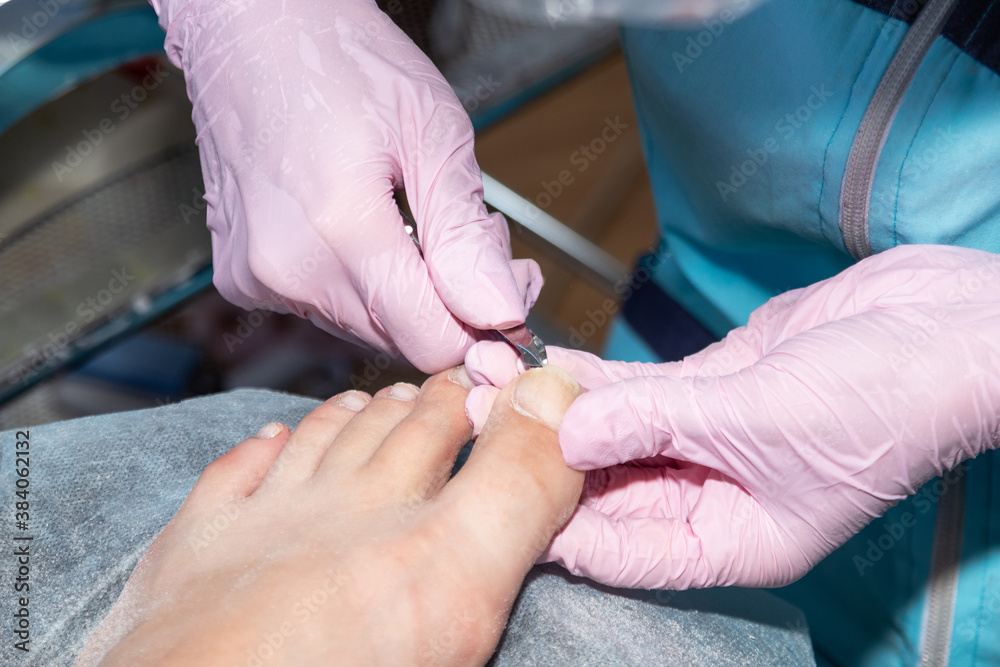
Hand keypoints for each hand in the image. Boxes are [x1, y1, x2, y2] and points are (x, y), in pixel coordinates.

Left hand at [77, 365, 583, 665]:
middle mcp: (349, 512)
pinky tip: (271, 443)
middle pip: (406, 433)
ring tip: (375, 403)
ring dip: (355, 416)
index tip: (537, 390)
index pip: (498, 458)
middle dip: (440, 402)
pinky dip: (261, 451)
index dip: (524, 413)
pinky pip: (235, 474)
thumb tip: (555, 411)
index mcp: (426, 546)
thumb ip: (516, 500)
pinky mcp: (197, 545)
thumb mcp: (460, 601)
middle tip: (459, 384)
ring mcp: (267, 522)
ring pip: (323, 441)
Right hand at [149, 0, 540, 371]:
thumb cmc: (341, 58)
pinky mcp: (244, 276)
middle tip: (474, 238)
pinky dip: (363, 285)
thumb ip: (466, 236)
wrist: (252, 27)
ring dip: (408, 294)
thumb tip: (501, 313)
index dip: (483, 329)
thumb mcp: (433, 132)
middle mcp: (288, 267)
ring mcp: (259, 276)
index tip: (509, 296)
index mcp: (339, 226)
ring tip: (418, 221)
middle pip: (401, 339)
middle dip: (451, 303)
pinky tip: (369, 229)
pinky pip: (326, 309)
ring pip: (367, 328)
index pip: (430, 340)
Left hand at [466, 245, 999, 588]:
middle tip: (479, 411)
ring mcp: (710, 440)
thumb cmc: (891, 403)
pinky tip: (549, 361)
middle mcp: (714, 497)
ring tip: (496, 378)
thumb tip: (566, 426)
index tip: (489, 478)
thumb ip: (657, 421)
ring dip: (560, 407)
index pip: (618, 548)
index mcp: (730, 541)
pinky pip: (641, 392)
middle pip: (606, 486)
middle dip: (541, 450)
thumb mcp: (761, 422)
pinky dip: (597, 378)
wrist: (949, 329)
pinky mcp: (715, 387)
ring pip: (617, 432)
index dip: (552, 517)